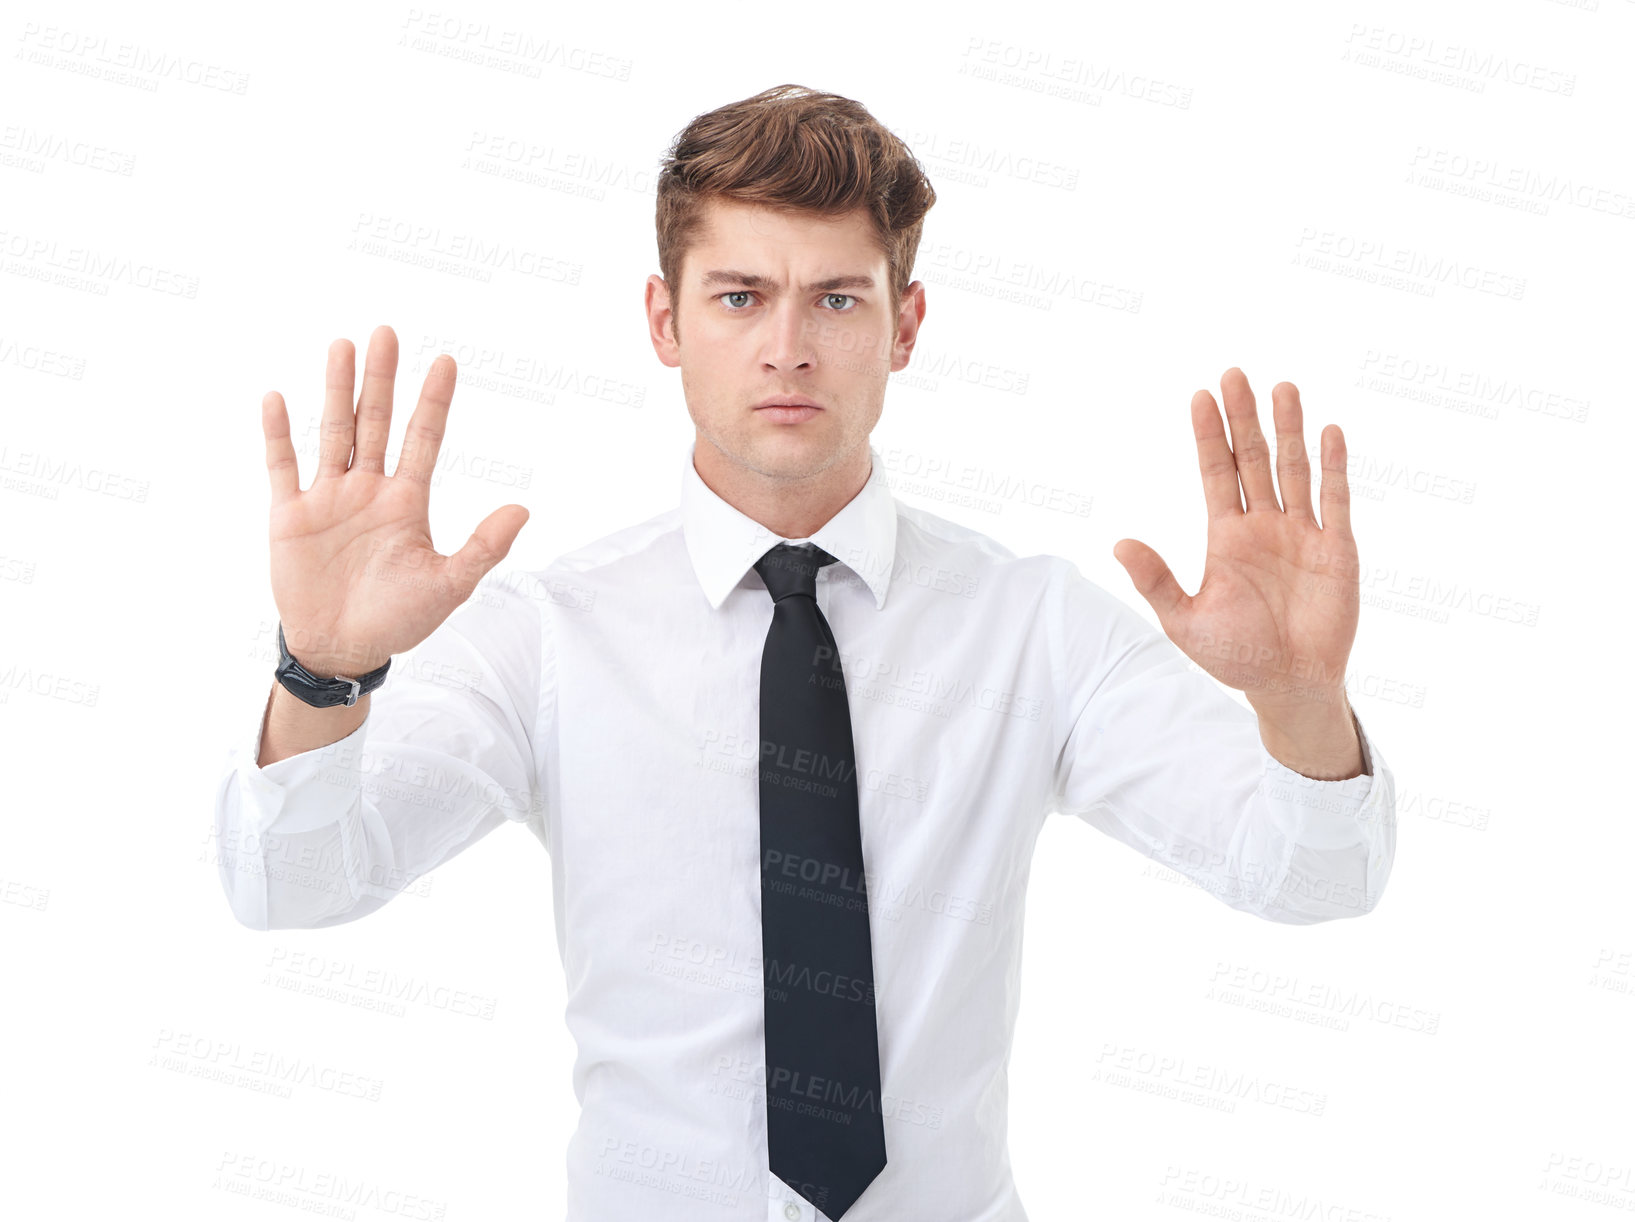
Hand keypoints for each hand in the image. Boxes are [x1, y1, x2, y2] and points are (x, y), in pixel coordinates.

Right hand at [261, 325, 529, 677]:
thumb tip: (523, 509)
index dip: (433, 401)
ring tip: (342, 347)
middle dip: (382, 379)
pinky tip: (278, 398)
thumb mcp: (449, 585)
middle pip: (377, 422)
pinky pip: (283, 466)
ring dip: (337, 390)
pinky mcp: (291, 515)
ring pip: (334, 432)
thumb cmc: (399, 619)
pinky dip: (279, 434)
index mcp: (407, 501)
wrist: (344, 649)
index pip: (424, 438)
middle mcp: (369, 489)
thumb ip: (483, 547)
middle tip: (386, 332)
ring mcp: (328, 498)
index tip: (446, 361)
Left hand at [1112, 367, 1358, 719]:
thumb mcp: (1184, 621)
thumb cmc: (1235, 657)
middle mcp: (1263, 525)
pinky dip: (1333, 467)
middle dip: (1244, 418)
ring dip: (1288, 429)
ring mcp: (1302, 533)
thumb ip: (1155, 581)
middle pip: (1253, 459)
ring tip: (1282, 387)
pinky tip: (1327, 432)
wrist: (1288, 686)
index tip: (1200, 395)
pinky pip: (1335, 500)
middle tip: (1234, 373)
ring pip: (1294, 469)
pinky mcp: (1337, 549)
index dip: (1209, 435)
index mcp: (1226, 535)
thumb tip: (1118, 543)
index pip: (1215, 472)